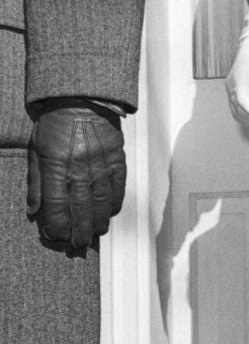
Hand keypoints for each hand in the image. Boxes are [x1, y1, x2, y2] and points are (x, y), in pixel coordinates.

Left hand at [26, 105, 125, 254]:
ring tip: (96, 233)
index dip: (57, 224)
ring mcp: (100, 163)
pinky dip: (115, 200)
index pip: (56, 205)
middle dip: (79, 229)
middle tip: (79, 244)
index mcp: (55, 166)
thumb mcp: (35, 151)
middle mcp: (79, 168)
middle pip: (81, 207)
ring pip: (101, 200)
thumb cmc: (55, 124)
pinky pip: (118, 184)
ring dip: (99, 220)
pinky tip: (111, 211)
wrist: (82, 99)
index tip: (57, 236)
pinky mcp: (117, 157)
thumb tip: (34, 210)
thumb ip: (36, 182)